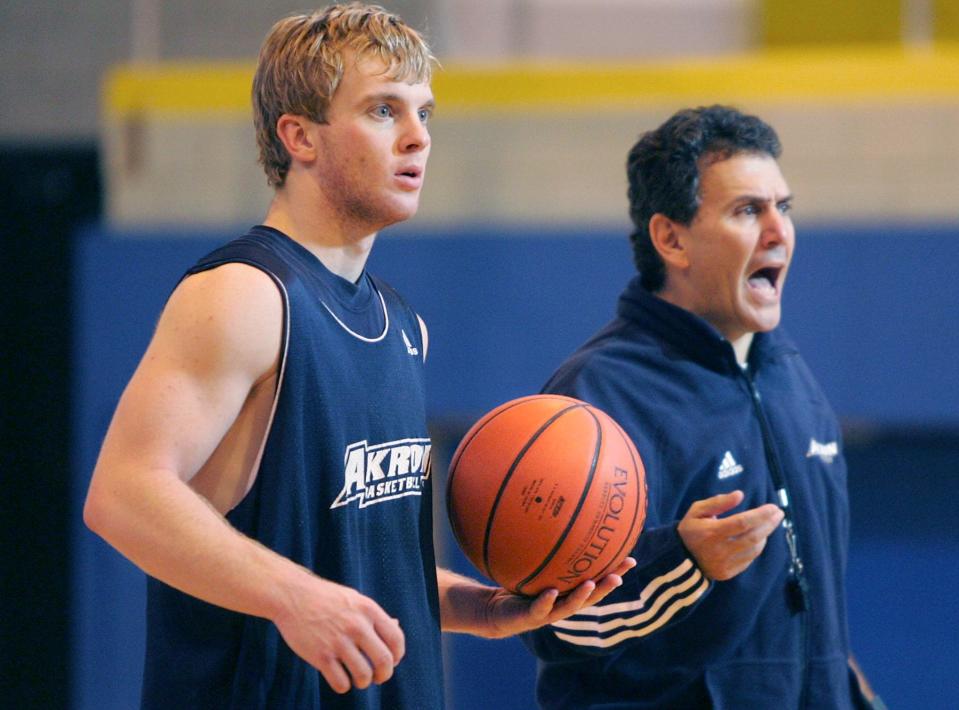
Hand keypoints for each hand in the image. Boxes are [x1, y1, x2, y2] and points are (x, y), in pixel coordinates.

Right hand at [273, 577, 404, 693]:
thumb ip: (374, 615)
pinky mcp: (320, 656)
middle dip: (384, 675)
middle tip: (378, 677)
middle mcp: (356, 625)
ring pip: (363, 676)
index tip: (392, 661)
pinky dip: (344, 686)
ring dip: (363, 682)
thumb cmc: (325, 598)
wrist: (291, 595)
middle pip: (384, 661)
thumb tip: (396, 626)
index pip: (396, 639)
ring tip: (358, 678)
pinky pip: (341, 683)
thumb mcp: (354, 599)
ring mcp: (338, 641)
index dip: (398, 655)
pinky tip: (340, 678)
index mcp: (368, 609)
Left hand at [482, 556, 636, 637]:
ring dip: (581, 596)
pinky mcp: (530, 617)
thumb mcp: (534, 564)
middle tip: (619, 575)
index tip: (631, 559)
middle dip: (606, 586)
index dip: (614, 572)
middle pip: (591, 596)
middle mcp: (562, 602)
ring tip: (591, 584)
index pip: (596, 580)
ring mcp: (548, 612)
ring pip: (569, 606)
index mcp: (569, 591)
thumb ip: (547, 547)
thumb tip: (556, 514)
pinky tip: (551, 592)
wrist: (497, 611)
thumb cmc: (520, 585)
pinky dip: (546, 601)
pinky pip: (539, 608)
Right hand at [677, 490, 783, 580]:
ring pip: (754, 549)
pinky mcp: (728, 573)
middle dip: (769, 524)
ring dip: (764, 535)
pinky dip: (756, 547)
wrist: (679, 557)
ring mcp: (725, 564)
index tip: (773, 507)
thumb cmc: (690, 530)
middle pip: (753, 537)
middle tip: (778, 514)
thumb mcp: (697, 511)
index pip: (742, 523)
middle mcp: (719, 550)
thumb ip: (718, 502)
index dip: (761, 515)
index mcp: (711, 532)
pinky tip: (757, 538)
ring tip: (767, 524)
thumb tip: (739, 495)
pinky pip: (749, 559)